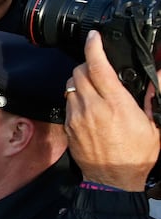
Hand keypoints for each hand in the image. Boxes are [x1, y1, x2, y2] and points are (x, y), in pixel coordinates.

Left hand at [65, 30, 159, 190]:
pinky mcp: (69, 128)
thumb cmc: (138, 156)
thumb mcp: (155, 125)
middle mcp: (92, 107)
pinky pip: (68, 104)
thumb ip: (155, 97)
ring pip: (70, 86)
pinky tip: (88, 106)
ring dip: (80, 82)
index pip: (98, 66)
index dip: (94, 47)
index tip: (94, 37)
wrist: (115, 182)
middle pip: (79, 72)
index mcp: (116, 104)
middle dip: (87, 65)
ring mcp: (77, 118)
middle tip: (99, 68)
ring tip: (94, 88)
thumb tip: (159, 74)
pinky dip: (76, 99)